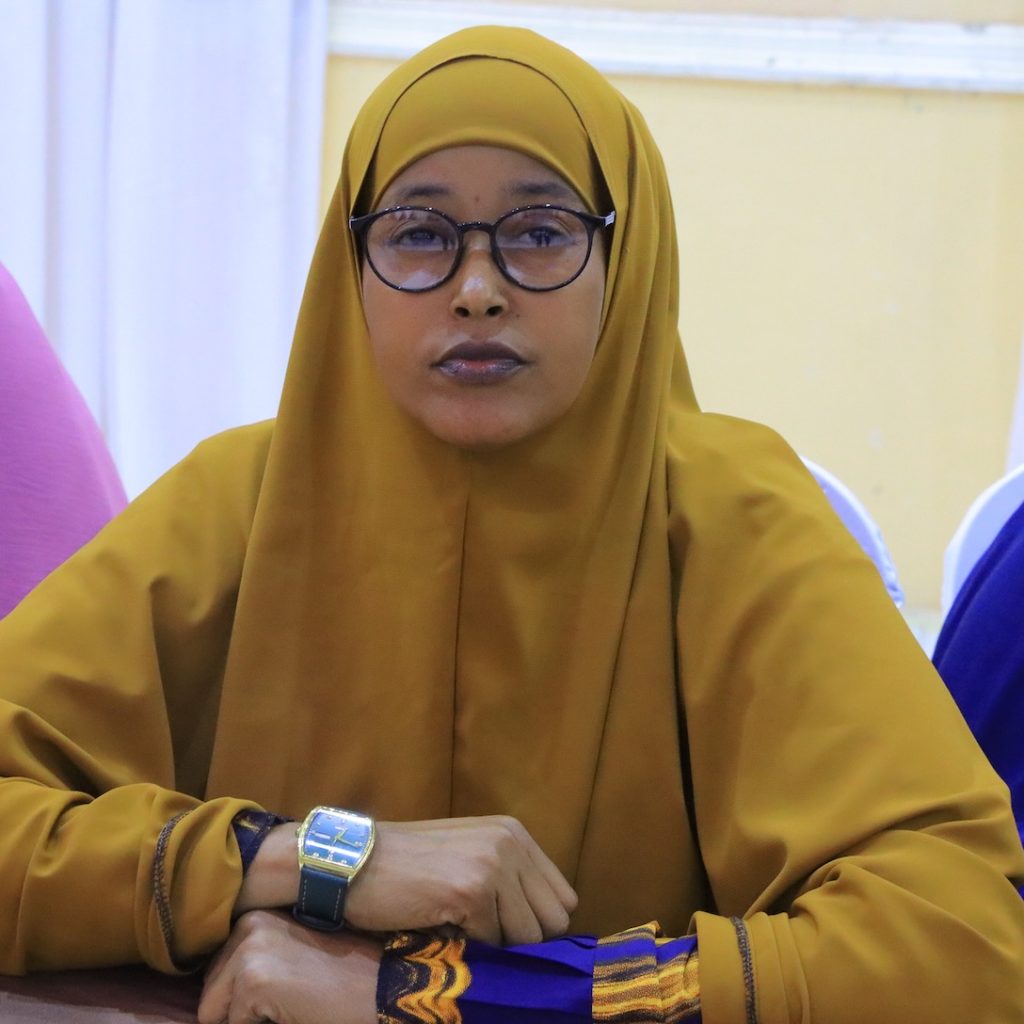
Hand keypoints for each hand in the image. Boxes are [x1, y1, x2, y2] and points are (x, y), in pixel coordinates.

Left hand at [197, 910, 380, 1023]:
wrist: (382, 985)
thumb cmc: (341, 976)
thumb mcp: (291, 955)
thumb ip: (255, 962)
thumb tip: (213, 999)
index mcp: (254, 917)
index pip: (217, 972)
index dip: (239, 996)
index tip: (274, 993)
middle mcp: (248, 925)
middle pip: (209, 992)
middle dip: (237, 1009)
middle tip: (284, 1002)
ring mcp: (250, 950)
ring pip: (212, 1012)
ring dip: (244, 1019)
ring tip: (287, 1006)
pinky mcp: (254, 980)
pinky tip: (293, 1012)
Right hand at [345, 815, 577, 945]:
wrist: (352, 864)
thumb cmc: (406, 867)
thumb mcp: (467, 856)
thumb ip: (509, 879)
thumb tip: (546, 928)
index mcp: (514, 832)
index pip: (563, 899)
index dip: (535, 923)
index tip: (503, 929)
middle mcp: (510, 841)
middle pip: (554, 921)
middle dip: (521, 938)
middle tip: (480, 932)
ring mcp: (493, 864)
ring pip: (527, 938)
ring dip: (494, 943)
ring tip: (456, 923)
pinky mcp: (472, 890)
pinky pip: (493, 944)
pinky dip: (468, 945)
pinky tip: (439, 922)